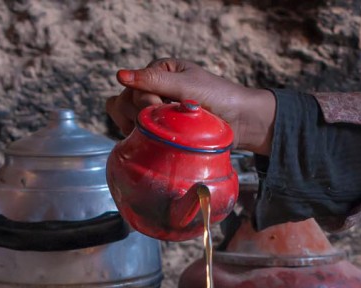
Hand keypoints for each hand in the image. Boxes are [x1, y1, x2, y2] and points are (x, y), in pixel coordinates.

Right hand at [105, 58, 275, 155]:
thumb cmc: (219, 97)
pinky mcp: (158, 132)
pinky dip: (141, 140)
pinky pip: (135, 136)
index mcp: (158, 72)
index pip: (131, 88)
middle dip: (141, 115)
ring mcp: (154, 112)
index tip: (164, 109)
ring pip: (125, 120)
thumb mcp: (186, 85)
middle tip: (166, 120)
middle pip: (123, 104)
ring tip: (163, 132)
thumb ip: (154, 80)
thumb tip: (119, 75)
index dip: (144, 102)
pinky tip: (156, 142)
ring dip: (140, 128)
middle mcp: (153, 90)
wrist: (241, 121)